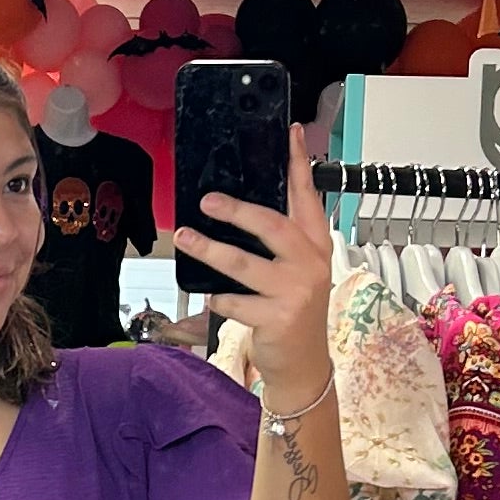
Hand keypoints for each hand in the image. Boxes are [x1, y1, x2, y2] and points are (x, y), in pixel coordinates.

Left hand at [186, 128, 333, 403]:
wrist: (303, 365)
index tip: (293, 133)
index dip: (299, 165)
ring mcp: (295, 292)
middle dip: (237, 211)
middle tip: (207, 201)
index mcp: (316, 246)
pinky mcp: (277, 319)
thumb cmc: (293, 311)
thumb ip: (282, 241)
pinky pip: (235, 301)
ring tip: (183, 237)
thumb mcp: (297, 271)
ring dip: (209, 249)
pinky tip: (211, 296)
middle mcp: (311, 264)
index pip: (307, 198)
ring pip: (244, 264)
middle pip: (272, 226)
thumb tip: (238, 207)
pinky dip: (218, 297)